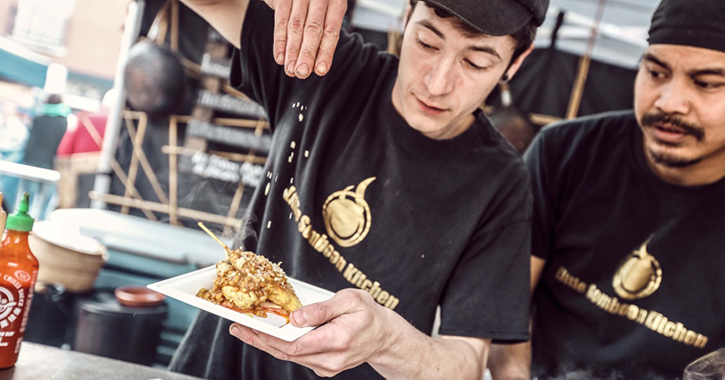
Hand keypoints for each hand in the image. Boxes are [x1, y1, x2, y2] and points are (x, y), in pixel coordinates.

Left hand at [229, 289, 395, 376]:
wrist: (384, 337)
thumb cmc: (369, 315)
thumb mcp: (350, 301)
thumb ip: (322, 309)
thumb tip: (296, 317)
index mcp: (337, 341)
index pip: (295, 344)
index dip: (269, 337)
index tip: (250, 326)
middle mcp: (330, 359)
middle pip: (286, 353)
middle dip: (259, 340)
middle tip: (237, 327)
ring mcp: (326, 366)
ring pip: (289, 356)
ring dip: (266, 343)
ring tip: (245, 329)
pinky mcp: (323, 366)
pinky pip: (297, 356)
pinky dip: (280, 345)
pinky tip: (267, 334)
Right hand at [263, 0, 347, 78]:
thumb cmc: (317, 2)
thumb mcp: (327, 13)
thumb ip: (324, 34)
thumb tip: (317, 65)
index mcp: (336, 2)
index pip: (331, 31)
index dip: (325, 52)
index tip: (320, 70)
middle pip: (312, 29)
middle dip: (306, 54)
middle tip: (302, 73)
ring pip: (295, 27)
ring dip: (292, 51)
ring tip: (290, 70)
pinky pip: (280, 21)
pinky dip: (279, 41)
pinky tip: (280, 57)